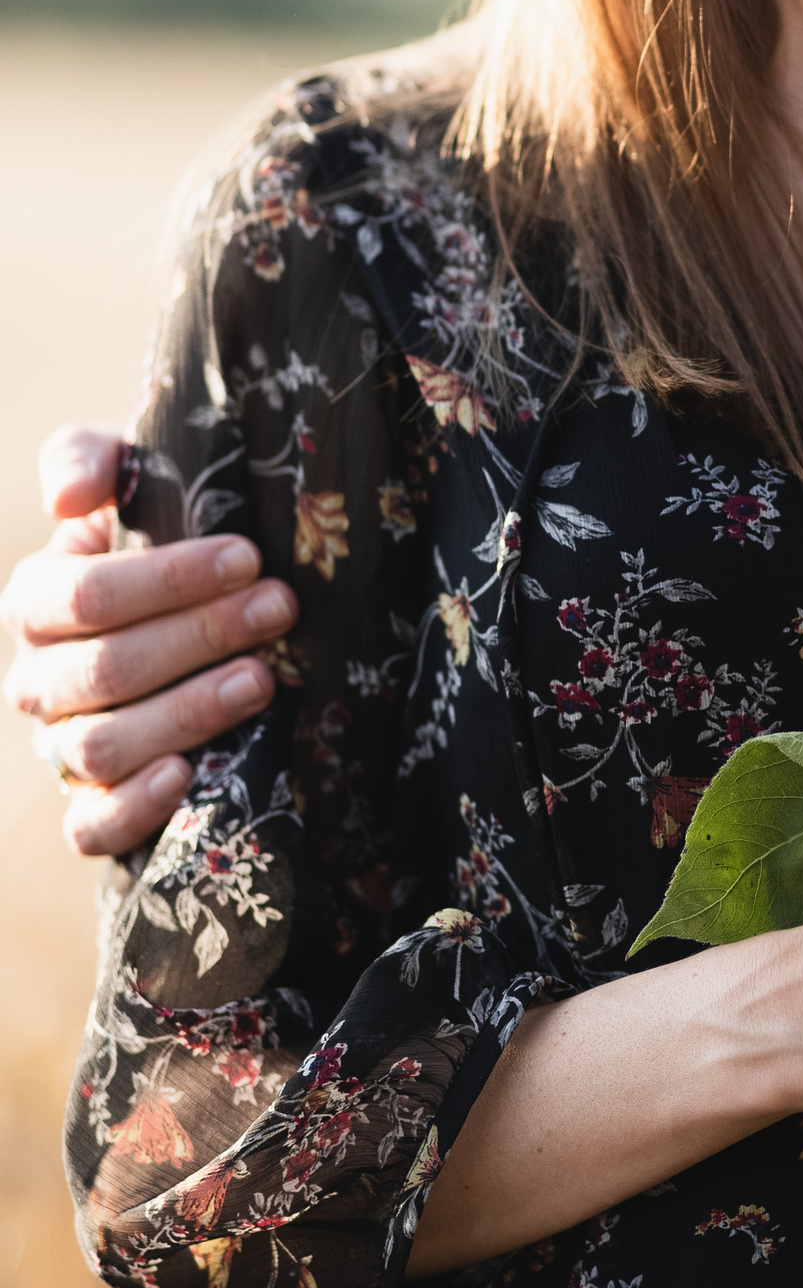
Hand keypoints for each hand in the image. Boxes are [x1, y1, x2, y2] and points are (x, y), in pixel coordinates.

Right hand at [3, 425, 298, 854]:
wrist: (185, 620)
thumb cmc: (161, 541)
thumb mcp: (128, 482)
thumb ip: (89, 461)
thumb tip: (69, 498)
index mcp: (38, 601)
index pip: (86, 595)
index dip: (166, 578)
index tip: (247, 556)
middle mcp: (39, 678)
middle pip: (105, 669)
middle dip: (198, 636)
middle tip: (279, 608)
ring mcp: (60, 748)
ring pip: (104, 746)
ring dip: (186, 713)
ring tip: (263, 680)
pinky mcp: (89, 807)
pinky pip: (90, 826)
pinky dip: (133, 808)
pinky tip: (188, 776)